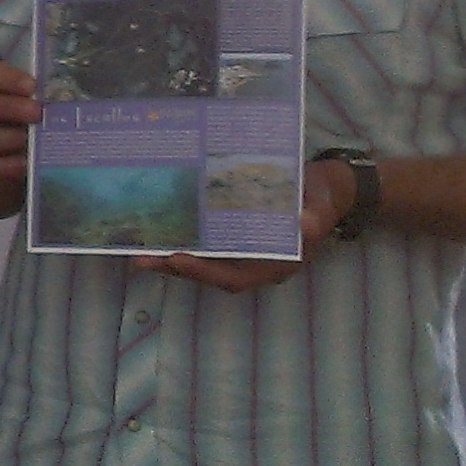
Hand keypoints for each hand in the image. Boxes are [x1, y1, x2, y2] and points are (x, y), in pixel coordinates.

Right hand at [0, 57, 42, 187]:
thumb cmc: (14, 108)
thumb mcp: (20, 92)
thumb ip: (35, 92)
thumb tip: (63, 96)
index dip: (2, 77)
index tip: (32, 86)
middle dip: (4, 108)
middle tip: (36, 113)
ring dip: (7, 138)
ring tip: (34, 139)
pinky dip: (6, 165)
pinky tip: (27, 162)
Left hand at [130, 157, 338, 291]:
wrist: (326, 187)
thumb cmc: (323, 197)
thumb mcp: (322, 203)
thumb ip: (315, 215)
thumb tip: (306, 225)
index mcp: (277, 264)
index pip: (236, 278)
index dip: (206, 273)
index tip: (178, 260)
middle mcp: (257, 264)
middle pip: (212, 274)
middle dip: (177, 269)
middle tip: (142, 259)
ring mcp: (245, 252)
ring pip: (205, 262)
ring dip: (173, 258)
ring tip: (139, 250)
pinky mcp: (236, 237)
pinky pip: (207, 246)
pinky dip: (184, 241)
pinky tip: (159, 232)